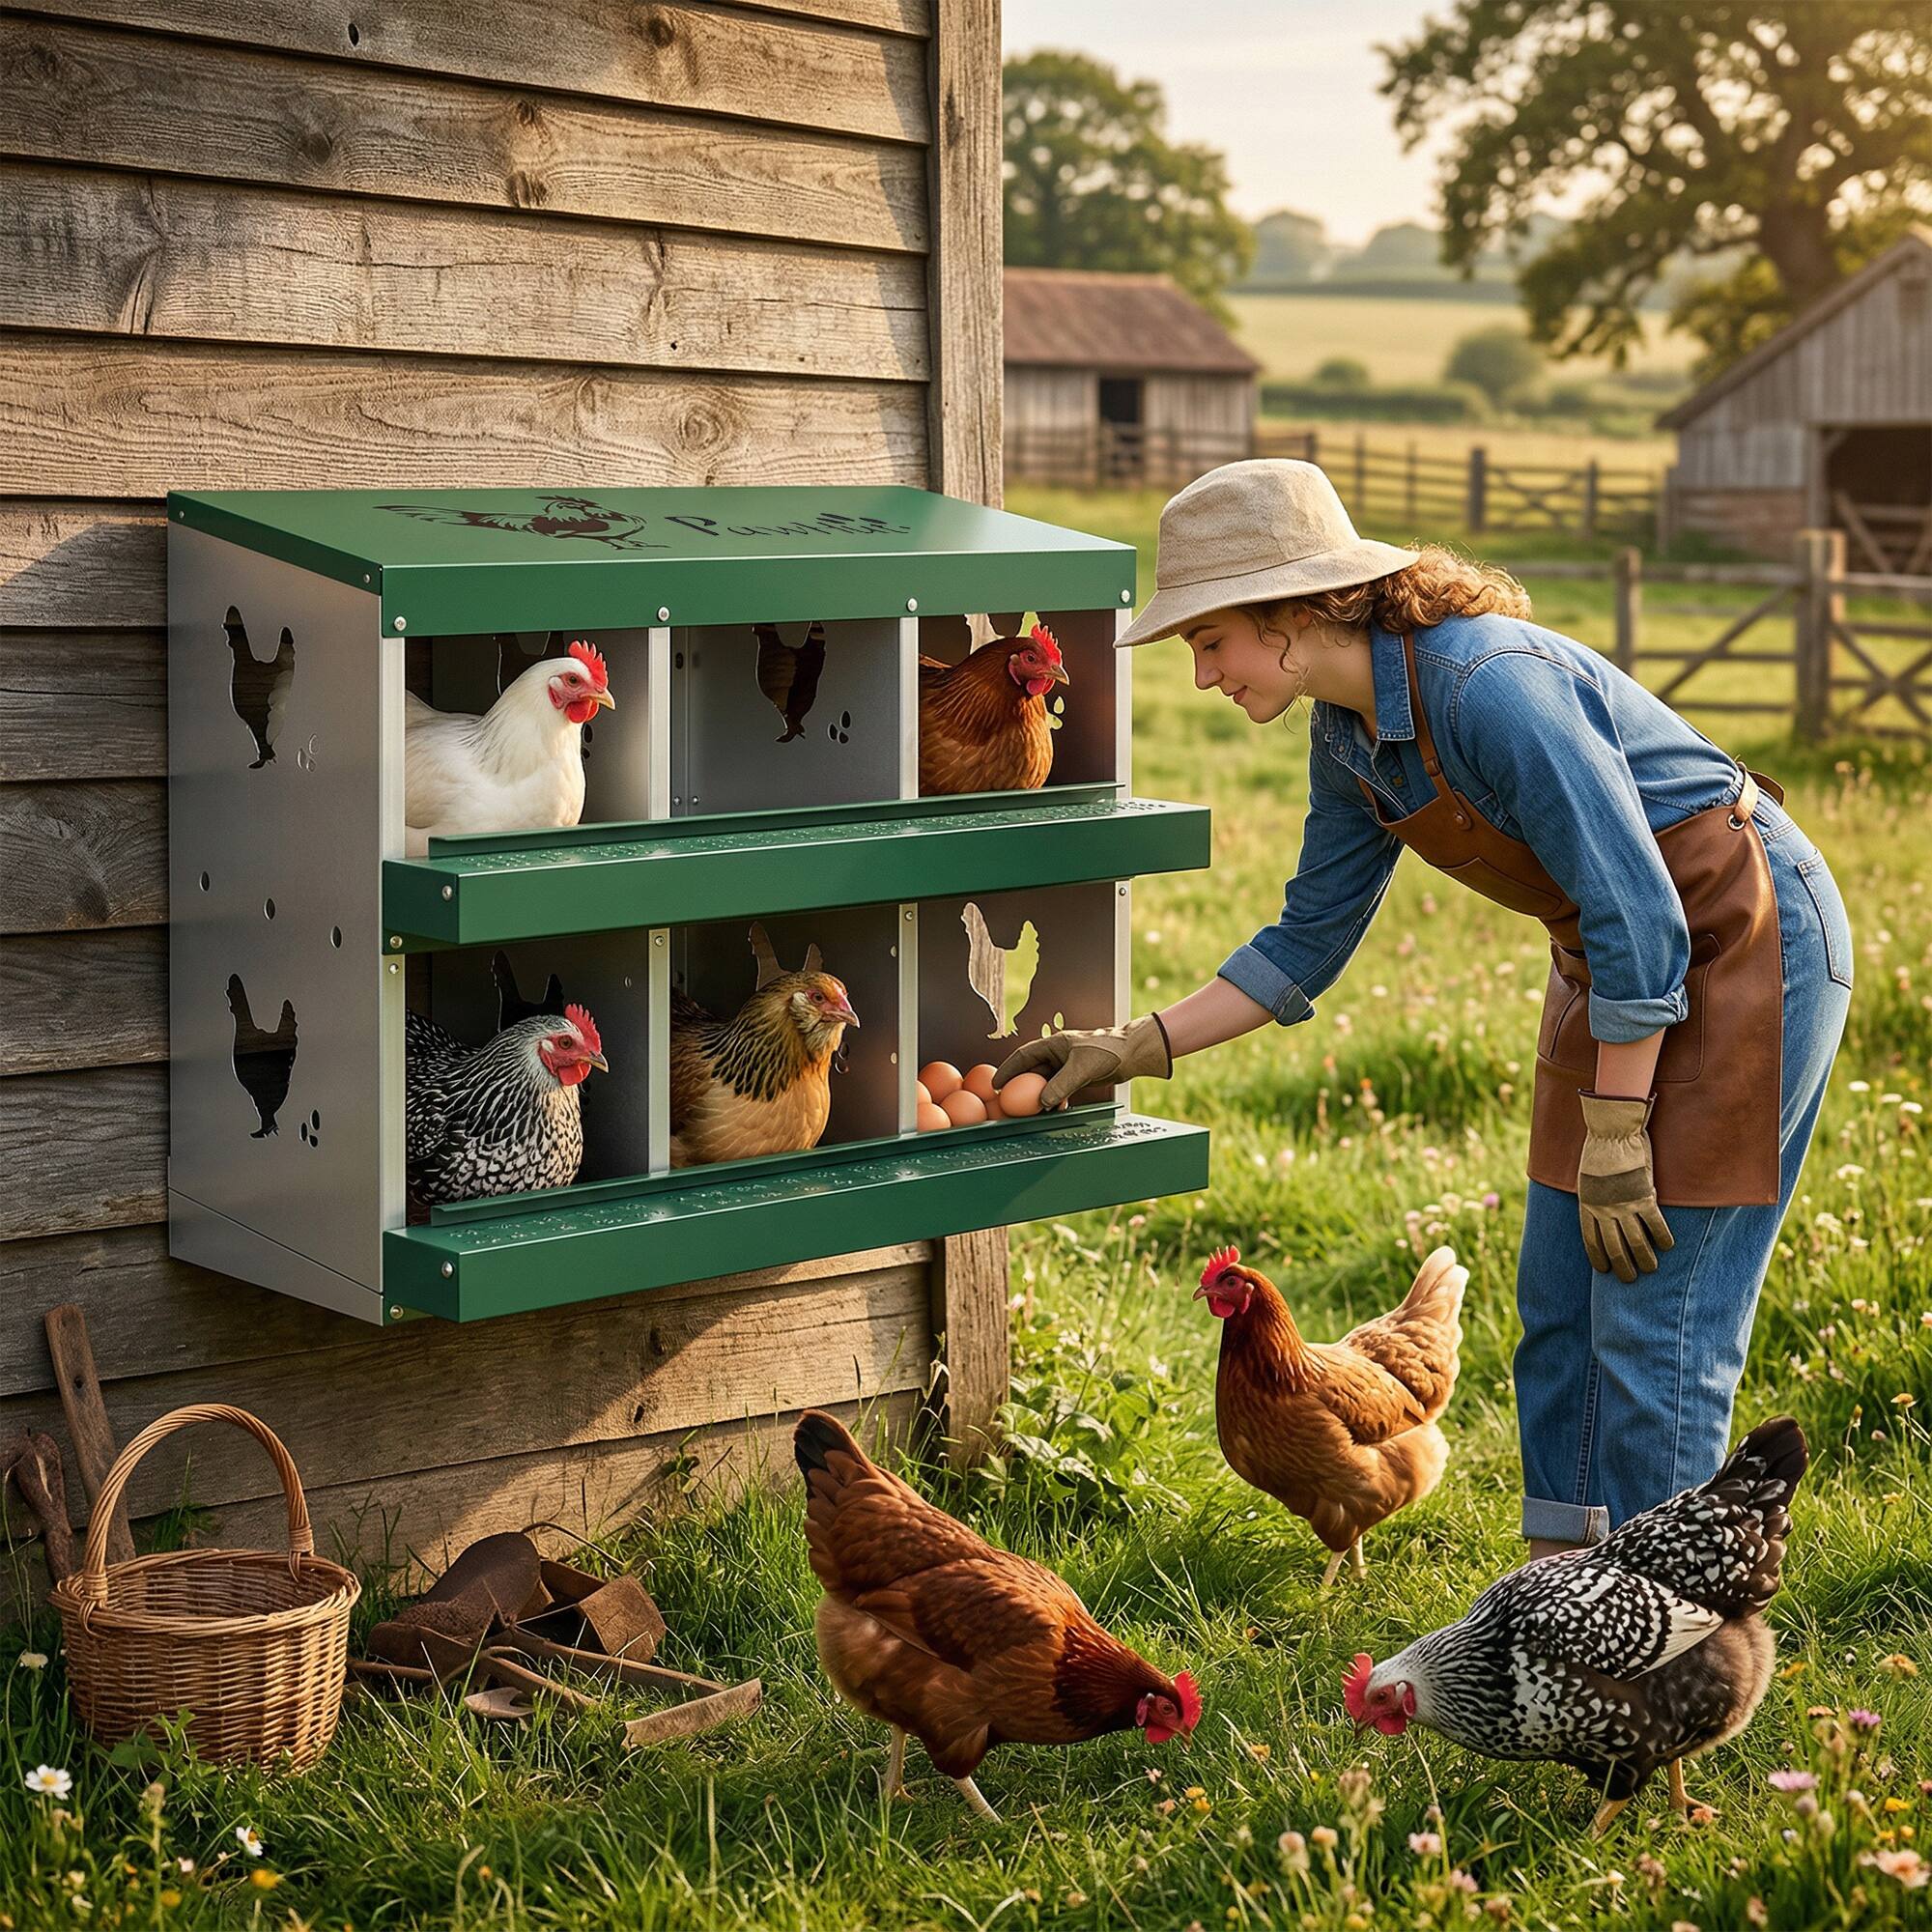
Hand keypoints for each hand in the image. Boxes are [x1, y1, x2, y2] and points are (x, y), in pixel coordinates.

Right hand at [992, 1013, 1172, 1111]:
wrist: (1132, 1054)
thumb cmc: (1108, 1052)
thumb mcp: (1081, 1068)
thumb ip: (1060, 1085)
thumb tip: (1042, 1102)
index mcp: (1054, 1044)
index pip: (1024, 1056)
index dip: (1008, 1070)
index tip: (995, 1085)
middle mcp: (1058, 1054)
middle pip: (1032, 1072)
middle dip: (1020, 1087)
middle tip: (1008, 1103)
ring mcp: (1067, 1066)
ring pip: (1046, 1083)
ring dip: (1038, 1096)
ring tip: (1030, 1111)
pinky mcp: (1078, 1076)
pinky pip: (1059, 1089)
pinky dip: (1054, 1099)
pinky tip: (1053, 1110)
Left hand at [1576, 1092, 1674, 1282]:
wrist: (1611, 1131)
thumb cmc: (1599, 1149)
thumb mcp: (1587, 1176)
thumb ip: (1594, 1195)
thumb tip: (1601, 1207)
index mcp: (1586, 1205)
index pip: (1590, 1240)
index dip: (1598, 1257)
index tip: (1604, 1270)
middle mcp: (1602, 1210)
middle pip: (1613, 1247)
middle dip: (1622, 1266)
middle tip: (1630, 1279)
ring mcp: (1623, 1205)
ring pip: (1635, 1242)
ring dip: (1644, 1259)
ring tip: (1650, 1269)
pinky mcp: (1643, 1197)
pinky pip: (1655, 1225)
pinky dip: (1663, 1238)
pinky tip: (1668, 1247)